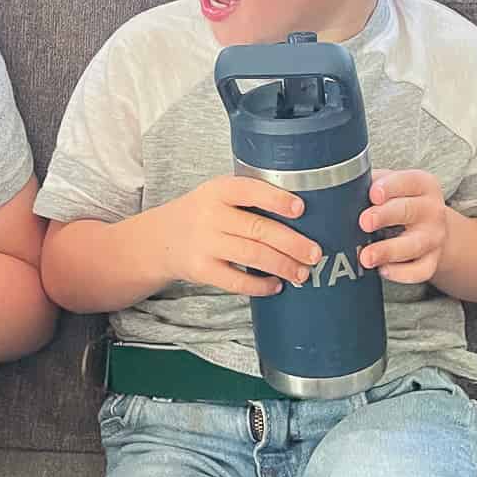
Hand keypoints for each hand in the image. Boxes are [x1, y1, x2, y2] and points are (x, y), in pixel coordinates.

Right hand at [148, 175, 320, 297]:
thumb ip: (250, 198)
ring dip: (282, 266)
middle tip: (315, 253)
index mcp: (218, 190)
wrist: (161, 238)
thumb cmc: (203, 214)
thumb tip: (303, 214)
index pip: (249, 191)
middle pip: (257, 229)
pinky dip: (260, 286)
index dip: (276, 199)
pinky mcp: (201, 270)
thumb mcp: (217, 194)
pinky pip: (236, 281)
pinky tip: (275, 285)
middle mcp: (210, 215)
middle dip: (291, 243)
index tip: (301, 209)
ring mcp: (204, 244)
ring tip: (302, 272)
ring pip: (252, 256)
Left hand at [359, 169, 447, 283]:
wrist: (428, 224)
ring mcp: (434, 237)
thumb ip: (368, 183)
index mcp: (421, 184)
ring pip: (413, 245)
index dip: (390, 187)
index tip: (373, 195)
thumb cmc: (397, 199)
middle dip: (385, 216)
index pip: (407, 182)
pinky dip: (401, 273)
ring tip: (366, 257)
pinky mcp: (432, 260)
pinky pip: (419, 271)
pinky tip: (382, 270)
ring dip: (388, 251)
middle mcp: (431, 210)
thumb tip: (338, 190)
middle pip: (409, 211)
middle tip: (364, 222)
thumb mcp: (387, 183)